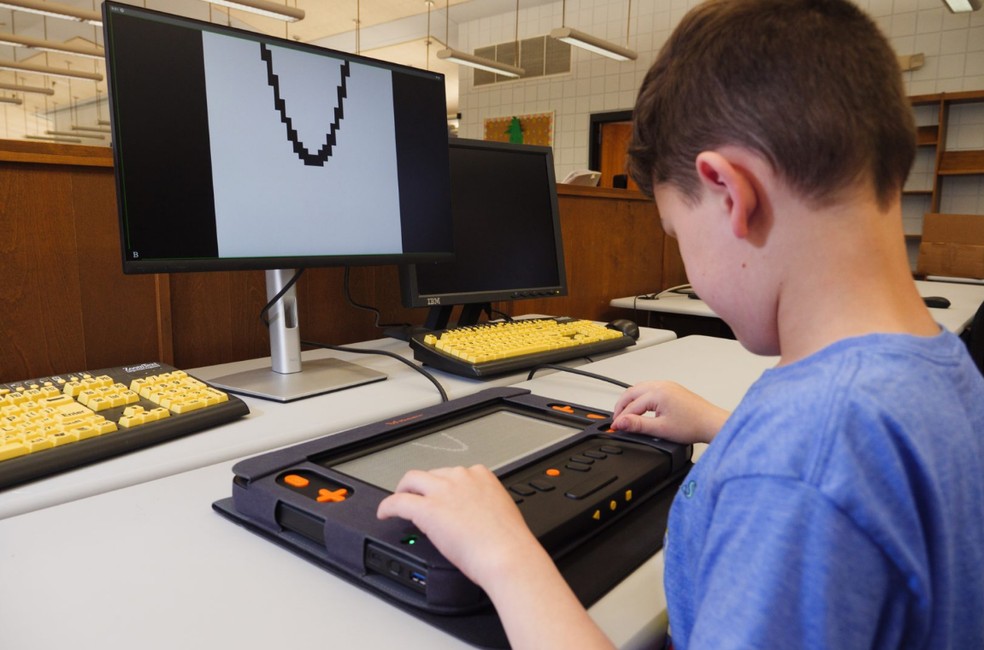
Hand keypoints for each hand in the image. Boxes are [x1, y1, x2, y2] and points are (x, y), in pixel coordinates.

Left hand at [377, 465, 540, 587]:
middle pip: (432, 474)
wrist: (506, 555)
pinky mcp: (427, 508)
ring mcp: (443, 491)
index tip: (442, 496)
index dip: (445, 486)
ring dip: (404, 489)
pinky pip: (398, 502)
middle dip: (423, 485)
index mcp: (481, 476)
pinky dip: (388, 507)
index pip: (456, 474)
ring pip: (411, 479)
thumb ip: (483, 506)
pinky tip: (385, 514)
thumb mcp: (500, 512)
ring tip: (399, 500)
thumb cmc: (509, 542)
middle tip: (417, 497)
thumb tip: (473, 516)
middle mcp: (461, 478)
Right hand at [611, 380, 728, 444]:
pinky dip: (640, 398)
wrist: (711, 423)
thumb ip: (637, 425)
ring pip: (639, 389)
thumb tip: (621, 423)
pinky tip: (640, 407)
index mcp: (657, 393)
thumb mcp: (660, 429)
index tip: (615, 428)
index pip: (631, 405)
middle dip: (621, 406)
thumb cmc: (693, 425)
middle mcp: (661, 385)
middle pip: (631, 392)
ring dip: (630, 401)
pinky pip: (649, 388)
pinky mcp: (672, 388)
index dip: (621, 418)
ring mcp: (667, 385)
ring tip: (626, 414)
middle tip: (617, 420)